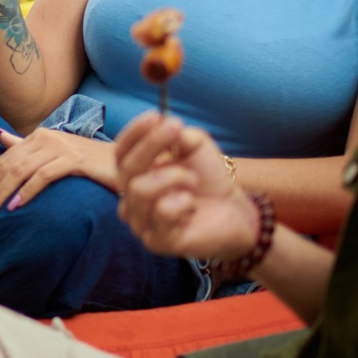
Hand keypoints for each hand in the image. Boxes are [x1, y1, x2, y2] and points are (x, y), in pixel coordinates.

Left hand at [0, 127, 116, 217]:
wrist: (128, 163)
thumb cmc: (90, 163)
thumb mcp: (54, 153)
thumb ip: (26, 147)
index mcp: (37, 137)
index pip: (3, 160)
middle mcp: (45, 138)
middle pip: (7, 166)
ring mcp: (60, 147)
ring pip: (20, 170)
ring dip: (1, 194)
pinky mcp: (75, 160)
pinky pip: (43, 176)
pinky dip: (27, 191)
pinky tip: (16, 206)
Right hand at [114, 112, 257, 260]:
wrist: (236, 214)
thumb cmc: (209, 180)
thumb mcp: (195, 147)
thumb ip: (177, 135)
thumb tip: (161, 121)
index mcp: (135, 175)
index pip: (120, 152)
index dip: (133, 133)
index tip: (154, 115)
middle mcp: (130, 198)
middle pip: (126, 169)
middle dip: (151, 145)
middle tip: (176, 129)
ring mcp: (140, 222)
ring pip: (140, 190)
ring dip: (173, 177)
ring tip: (192, 181)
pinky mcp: (155, 242)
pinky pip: (161, 213)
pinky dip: (183, 203)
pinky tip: (192, 207)